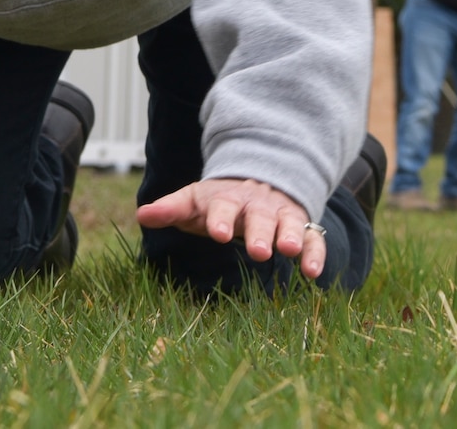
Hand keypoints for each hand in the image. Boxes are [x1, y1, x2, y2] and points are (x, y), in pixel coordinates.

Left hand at [135, 178, 326, 278]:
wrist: (259, 182)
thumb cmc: (219, 203)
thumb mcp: (195, 202)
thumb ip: (171, 209)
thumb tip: (142, 214)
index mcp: (228, 199)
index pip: (222, 207)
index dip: (219, 219)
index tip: (217, 232)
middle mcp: (257, 206)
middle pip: (259, 217)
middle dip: (259, 232)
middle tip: (258, 250)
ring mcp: (281, 215)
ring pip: (288, 224)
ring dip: (290, 236)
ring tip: (289, 251)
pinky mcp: (300, 227)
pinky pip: (311, 239)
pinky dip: (314, 253)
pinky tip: (313, 273)